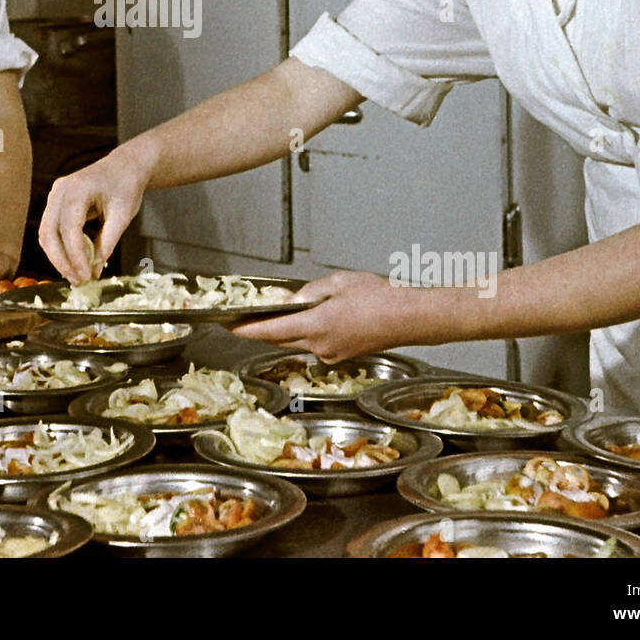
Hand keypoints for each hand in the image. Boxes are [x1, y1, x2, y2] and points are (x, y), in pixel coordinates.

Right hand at [38, 149, 149, 282]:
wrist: (125, 166)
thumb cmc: (126, 186)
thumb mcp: (123, 215)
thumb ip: (107, 243)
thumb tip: (94, 271)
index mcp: (78, 189)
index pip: (70, 228)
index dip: (76, 256)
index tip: (86, 276)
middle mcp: (60, 190)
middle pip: (49, 232)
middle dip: (61, 261)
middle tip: (77, 281)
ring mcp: (55, 195)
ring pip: (46, 233)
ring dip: (58, 257)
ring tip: (75, 275)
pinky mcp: (56, 202)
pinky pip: (50, 229)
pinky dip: (59, 247)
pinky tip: (73, 261)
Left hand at [232, 271, 403, 360]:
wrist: (408, 319)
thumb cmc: (378, 296)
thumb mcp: (339, 283)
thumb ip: (311, 292)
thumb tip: (293, 301)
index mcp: (317, 325)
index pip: (272, 331)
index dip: (248, 330)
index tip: (230, 327)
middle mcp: (320, 346)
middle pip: (280, 341)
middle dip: (260, 332)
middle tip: (243, 321)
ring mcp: (331, 355)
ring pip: (297, 343)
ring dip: (284, 332)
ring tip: (274, 316)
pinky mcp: (341, 357)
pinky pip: (314, 346)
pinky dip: (305, 335)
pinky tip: (309, 321)